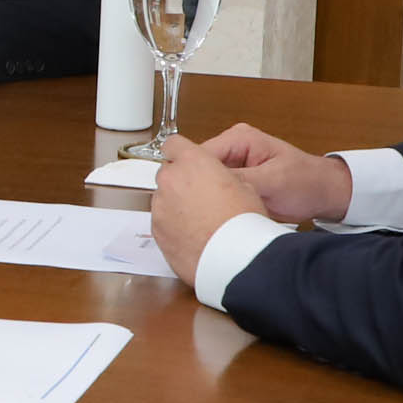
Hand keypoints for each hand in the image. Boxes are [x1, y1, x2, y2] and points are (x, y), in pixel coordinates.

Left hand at [148, 135, 265, 285]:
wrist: (233, 258)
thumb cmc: (243, 222)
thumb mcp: (246, 187)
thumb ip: (221, 177)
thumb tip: (218, 181)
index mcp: (193, 162)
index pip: (173, 144)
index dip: (181, 152)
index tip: (185, 159)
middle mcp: (171, 180)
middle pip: (167, 173)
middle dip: (180, 181)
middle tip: (201, 196)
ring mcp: (160, 206)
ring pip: (163, 199)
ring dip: (176, 205)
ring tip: (201, 221)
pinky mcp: (157, 230)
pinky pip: (162, 222)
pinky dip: (173, 226)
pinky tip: (194, 236)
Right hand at [200, 122, 352, 223]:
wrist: (323, 194)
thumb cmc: (306, 181)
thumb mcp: (273, 181)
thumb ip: (240, 179)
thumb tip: (208, 183)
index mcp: (239, 138)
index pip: (200, 154)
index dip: (191, 176)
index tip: (188, 197)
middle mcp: (232, 149)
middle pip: (198, 168)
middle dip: (198, 189)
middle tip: (199, 211)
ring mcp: (233, 166)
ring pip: (204, 183)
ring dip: (207, 199)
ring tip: (210, 215)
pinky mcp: (235, 182)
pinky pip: (216, 192)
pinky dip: (216, 204)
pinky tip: (218, 216)